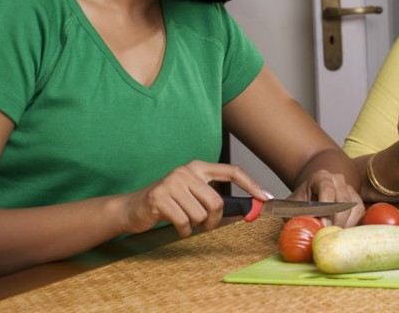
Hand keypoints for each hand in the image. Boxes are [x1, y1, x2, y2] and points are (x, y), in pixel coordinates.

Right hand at [119, 160, 272, 236]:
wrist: (133, 208)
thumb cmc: (168, 202)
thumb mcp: (192, 194)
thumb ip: (214, 197)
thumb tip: (247, 209)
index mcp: (198, 167)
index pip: (232, 171)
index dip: (251, 184)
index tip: (265, 197)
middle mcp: (186, 171)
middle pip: (216, 201)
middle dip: (214, 220)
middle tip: (205, 225)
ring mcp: (172, 183)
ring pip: (200, 215)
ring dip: (195, 226)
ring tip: (184, 221)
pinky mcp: (160, 198)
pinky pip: (184, 223)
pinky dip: (183, 231)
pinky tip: (175, 226)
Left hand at [289, 169, 364, 227]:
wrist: (308, 199)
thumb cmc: (300, 204)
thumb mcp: (294, 208)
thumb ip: (300, 216)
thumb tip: (310, 230)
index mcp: (321, 177)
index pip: (327, 190)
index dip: (326, 209)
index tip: (323, 225)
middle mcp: (337, 180)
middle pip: (343, 200)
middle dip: (337, 220)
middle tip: (330, 234)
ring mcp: (349, 189)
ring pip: (354, 207)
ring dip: (346, 224)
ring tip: (335, 235)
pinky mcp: (356, 201)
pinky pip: (360, 213)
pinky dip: (353, 225)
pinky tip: (342, 232)